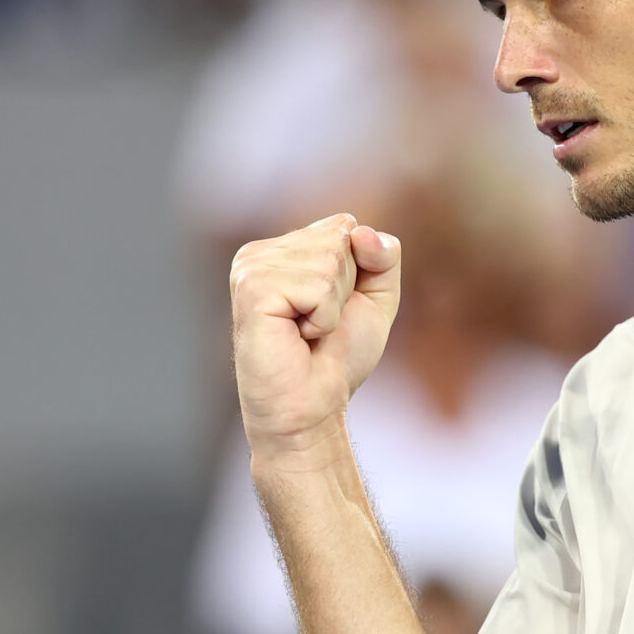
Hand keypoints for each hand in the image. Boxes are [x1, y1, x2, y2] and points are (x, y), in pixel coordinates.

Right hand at [229, 214, 400, 466]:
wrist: (312, 408)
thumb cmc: (337, 358)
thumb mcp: (376, 298)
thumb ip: (383, 256)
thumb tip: (360, 230)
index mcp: (283, 248)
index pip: (345, 225)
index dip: (359, 271)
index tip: (333, 309)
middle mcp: (261, 252)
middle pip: (340, 238)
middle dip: (346, 289)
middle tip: (318, 325)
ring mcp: (251, 267)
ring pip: (331, 260)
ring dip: (332, 307)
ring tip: (306, 332)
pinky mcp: (252, 289)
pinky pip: (318, 286)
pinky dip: (321, 318)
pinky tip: (297, 335)